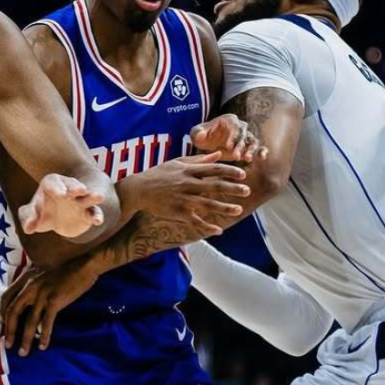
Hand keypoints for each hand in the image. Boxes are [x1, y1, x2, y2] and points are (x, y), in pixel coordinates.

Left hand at [0, 260, 98, 355]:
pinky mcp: (55, 300)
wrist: (83, 264)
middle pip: (13, 311)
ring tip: (23, 352)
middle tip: (7, 345)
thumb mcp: (41, 273)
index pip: (6, 298)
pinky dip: (44, 336)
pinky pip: (46, 322)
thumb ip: (31, 285)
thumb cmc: (64, 269)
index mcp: (25, 279)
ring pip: (29, 321)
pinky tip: (43, 346)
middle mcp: (30, 286)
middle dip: (9, 330)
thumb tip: (26, 303)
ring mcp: (42, 293)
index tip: (3, 327)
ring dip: (25, 339)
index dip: (2, 314)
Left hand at [19, 175, 104, 237]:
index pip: (54, 182)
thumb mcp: (30, 213)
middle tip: (80, 190)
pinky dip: (96, 216)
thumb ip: (28, 218)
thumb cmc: (41, 211)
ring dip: (92, 197)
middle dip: (76, 187)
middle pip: (73, 185)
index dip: (56, 187)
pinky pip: (94, 213)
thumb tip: (28, 228)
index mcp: (52, 185)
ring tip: (99, 197)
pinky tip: (97, 221)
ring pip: (87, 197)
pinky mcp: (87, 214)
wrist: (56, 220)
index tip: (60, 194)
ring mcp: (79, 201)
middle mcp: (68, 190)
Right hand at [123, 152, 249, 234]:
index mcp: (188, 170)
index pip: (213, 169)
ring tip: (239, 210)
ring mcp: (182, 199)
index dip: (229, 171)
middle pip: (214, 186)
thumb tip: (218, 154)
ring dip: (224, 208)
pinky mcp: (177, 212)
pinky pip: (194, 220)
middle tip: (247, 191)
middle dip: (232, 189)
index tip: (242, 174)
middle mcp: (187, 184)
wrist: (138, 189)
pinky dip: (206, 226)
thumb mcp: (177, 163)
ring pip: (208, 204)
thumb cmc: (158, 174)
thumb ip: (199, 159)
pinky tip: (218, 231)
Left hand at [191, 113, 266, 161]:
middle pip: (244, 135)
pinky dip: (262, 151)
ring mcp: (245, 136)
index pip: (234, 126)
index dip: (233, 136)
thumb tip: (202, 135)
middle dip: (240, 145)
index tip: (228, 146)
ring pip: (252, 141)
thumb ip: (197, 133)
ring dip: (250, 150)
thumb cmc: (201, 136)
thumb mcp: (195, 134)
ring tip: (246, 159)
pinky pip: (259, 147)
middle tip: (235, 156)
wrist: (206, 144)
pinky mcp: (248, 146)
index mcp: (229, 120)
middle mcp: (240, 126)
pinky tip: (261, 157)